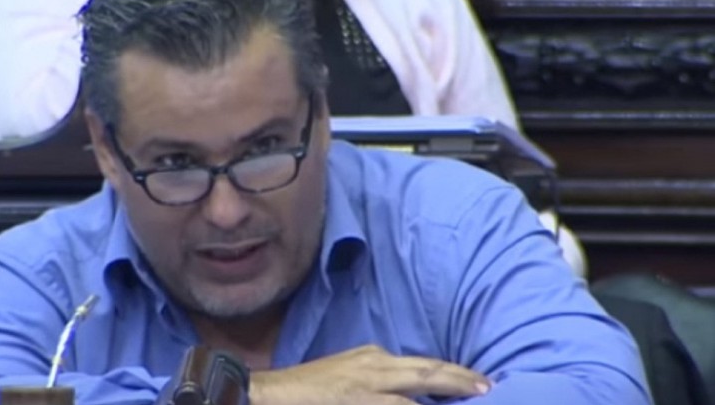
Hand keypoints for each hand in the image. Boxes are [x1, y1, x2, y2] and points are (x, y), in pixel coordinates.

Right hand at [249, 345, 490, 404]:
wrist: (269, 395)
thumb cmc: (309, 392)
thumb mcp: (349, 379)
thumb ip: (379, 387)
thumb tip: (408, 396)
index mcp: (373, 359)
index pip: (422, 367)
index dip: (452, 374)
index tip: (477, 382)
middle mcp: (375, 365)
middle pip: (429, 371)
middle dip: (461, 379)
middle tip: (490, 386)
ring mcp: (367, 384)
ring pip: (418, 389)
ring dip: (446, 391)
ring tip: (475, 396)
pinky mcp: (357, 400)